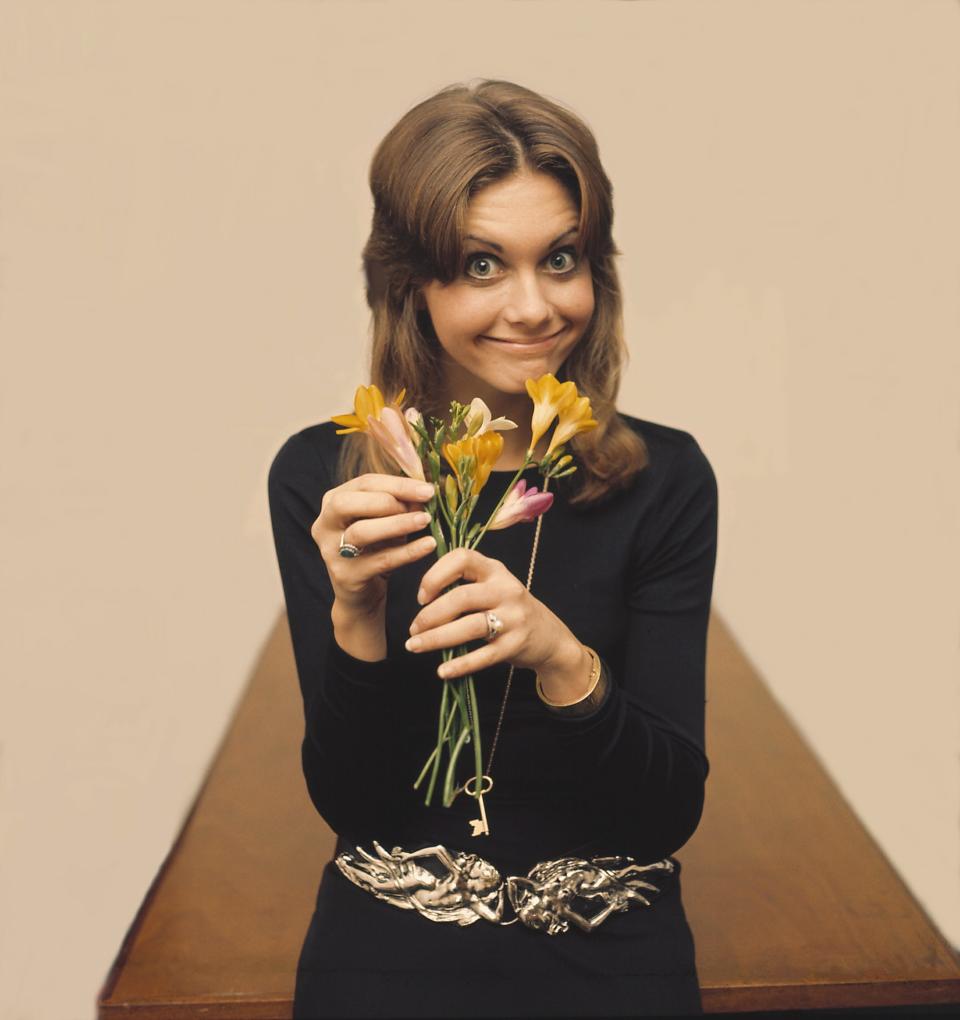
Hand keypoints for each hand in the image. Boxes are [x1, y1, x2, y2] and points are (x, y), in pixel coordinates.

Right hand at [313, 472, 437, 617]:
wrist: (363, 594)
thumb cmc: (375, 548)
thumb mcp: (386, 521)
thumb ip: (400, 503)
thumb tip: (425, 490)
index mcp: (333, 502)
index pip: (363, 483)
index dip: (397, 484)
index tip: (428, 488)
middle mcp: (324, 524)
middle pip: (348, 503)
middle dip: (387, 500)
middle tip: (422, 506)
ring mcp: (331, 551)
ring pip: (361, 532)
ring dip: (397, 524)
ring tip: (425, 521)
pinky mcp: (345, 576)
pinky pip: (380, 560)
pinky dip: (407, 551)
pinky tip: (428, 545)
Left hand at [405, 546, 581, 682]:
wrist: (549, 636)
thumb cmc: (508, 609)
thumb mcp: (492, 586)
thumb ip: (464, 585)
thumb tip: (423, 599)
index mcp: (495, 570)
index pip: (462, 558)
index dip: (436, 575)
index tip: (422, 597)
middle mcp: (506, 589)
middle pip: (461, 597)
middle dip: (430, 615)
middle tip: (413, 630)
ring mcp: (513, 617)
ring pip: (469, 626)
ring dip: (437, 638)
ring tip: (415, 647)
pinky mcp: (516, 644)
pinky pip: (483, 656)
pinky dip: (460, 665)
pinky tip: (442, 671)